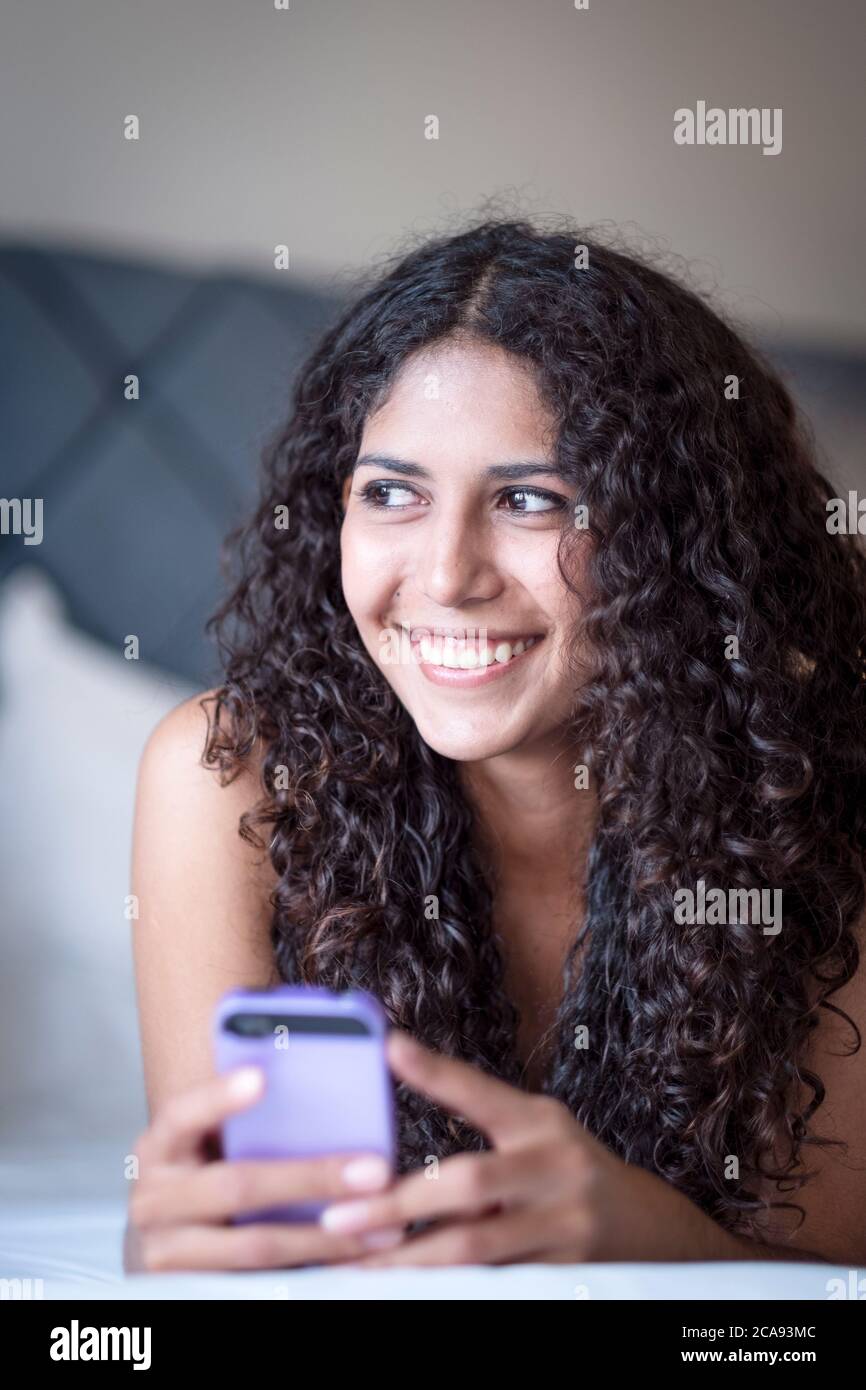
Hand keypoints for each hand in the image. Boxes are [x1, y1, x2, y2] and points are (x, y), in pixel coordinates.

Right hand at [124, 1067, 402, 1271]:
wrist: (163, 1243)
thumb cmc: (197, 1176)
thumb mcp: (200, 1144)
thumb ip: (241, 1120)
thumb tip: (308, 1069)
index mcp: (159, 1149)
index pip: (181, 1114)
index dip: (218, 1098)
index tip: (261, 1077)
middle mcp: (155, 1200)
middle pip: (236, 1187)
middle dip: (312, 1179)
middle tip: (374, 1171)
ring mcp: (170, 1252)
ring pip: (255, 1245)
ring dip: (326, 1237)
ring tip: (382, 1226)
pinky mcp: (195, 1289)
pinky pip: (262, 1282)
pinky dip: (313, 1268)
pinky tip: (354, 1256)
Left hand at [319, 1031, 737, 1265]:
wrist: (649, 1229)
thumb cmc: (566, 1170)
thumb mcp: (533, 1129)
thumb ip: (476, 1113)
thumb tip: (398, 1063)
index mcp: (540, 1123)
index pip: (482, 1091)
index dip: (437, 1070)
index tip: (390, 1046)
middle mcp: (555, 1167)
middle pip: (469, 1182)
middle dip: (398, 1203)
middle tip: (340, 1215)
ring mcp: (565, 1225)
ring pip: (476, 1248)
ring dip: (410, 1260)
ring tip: (356, 1267)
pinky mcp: (566, 1275)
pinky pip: (496, 1284)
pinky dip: (448, 1289)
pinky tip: (407, 1290)